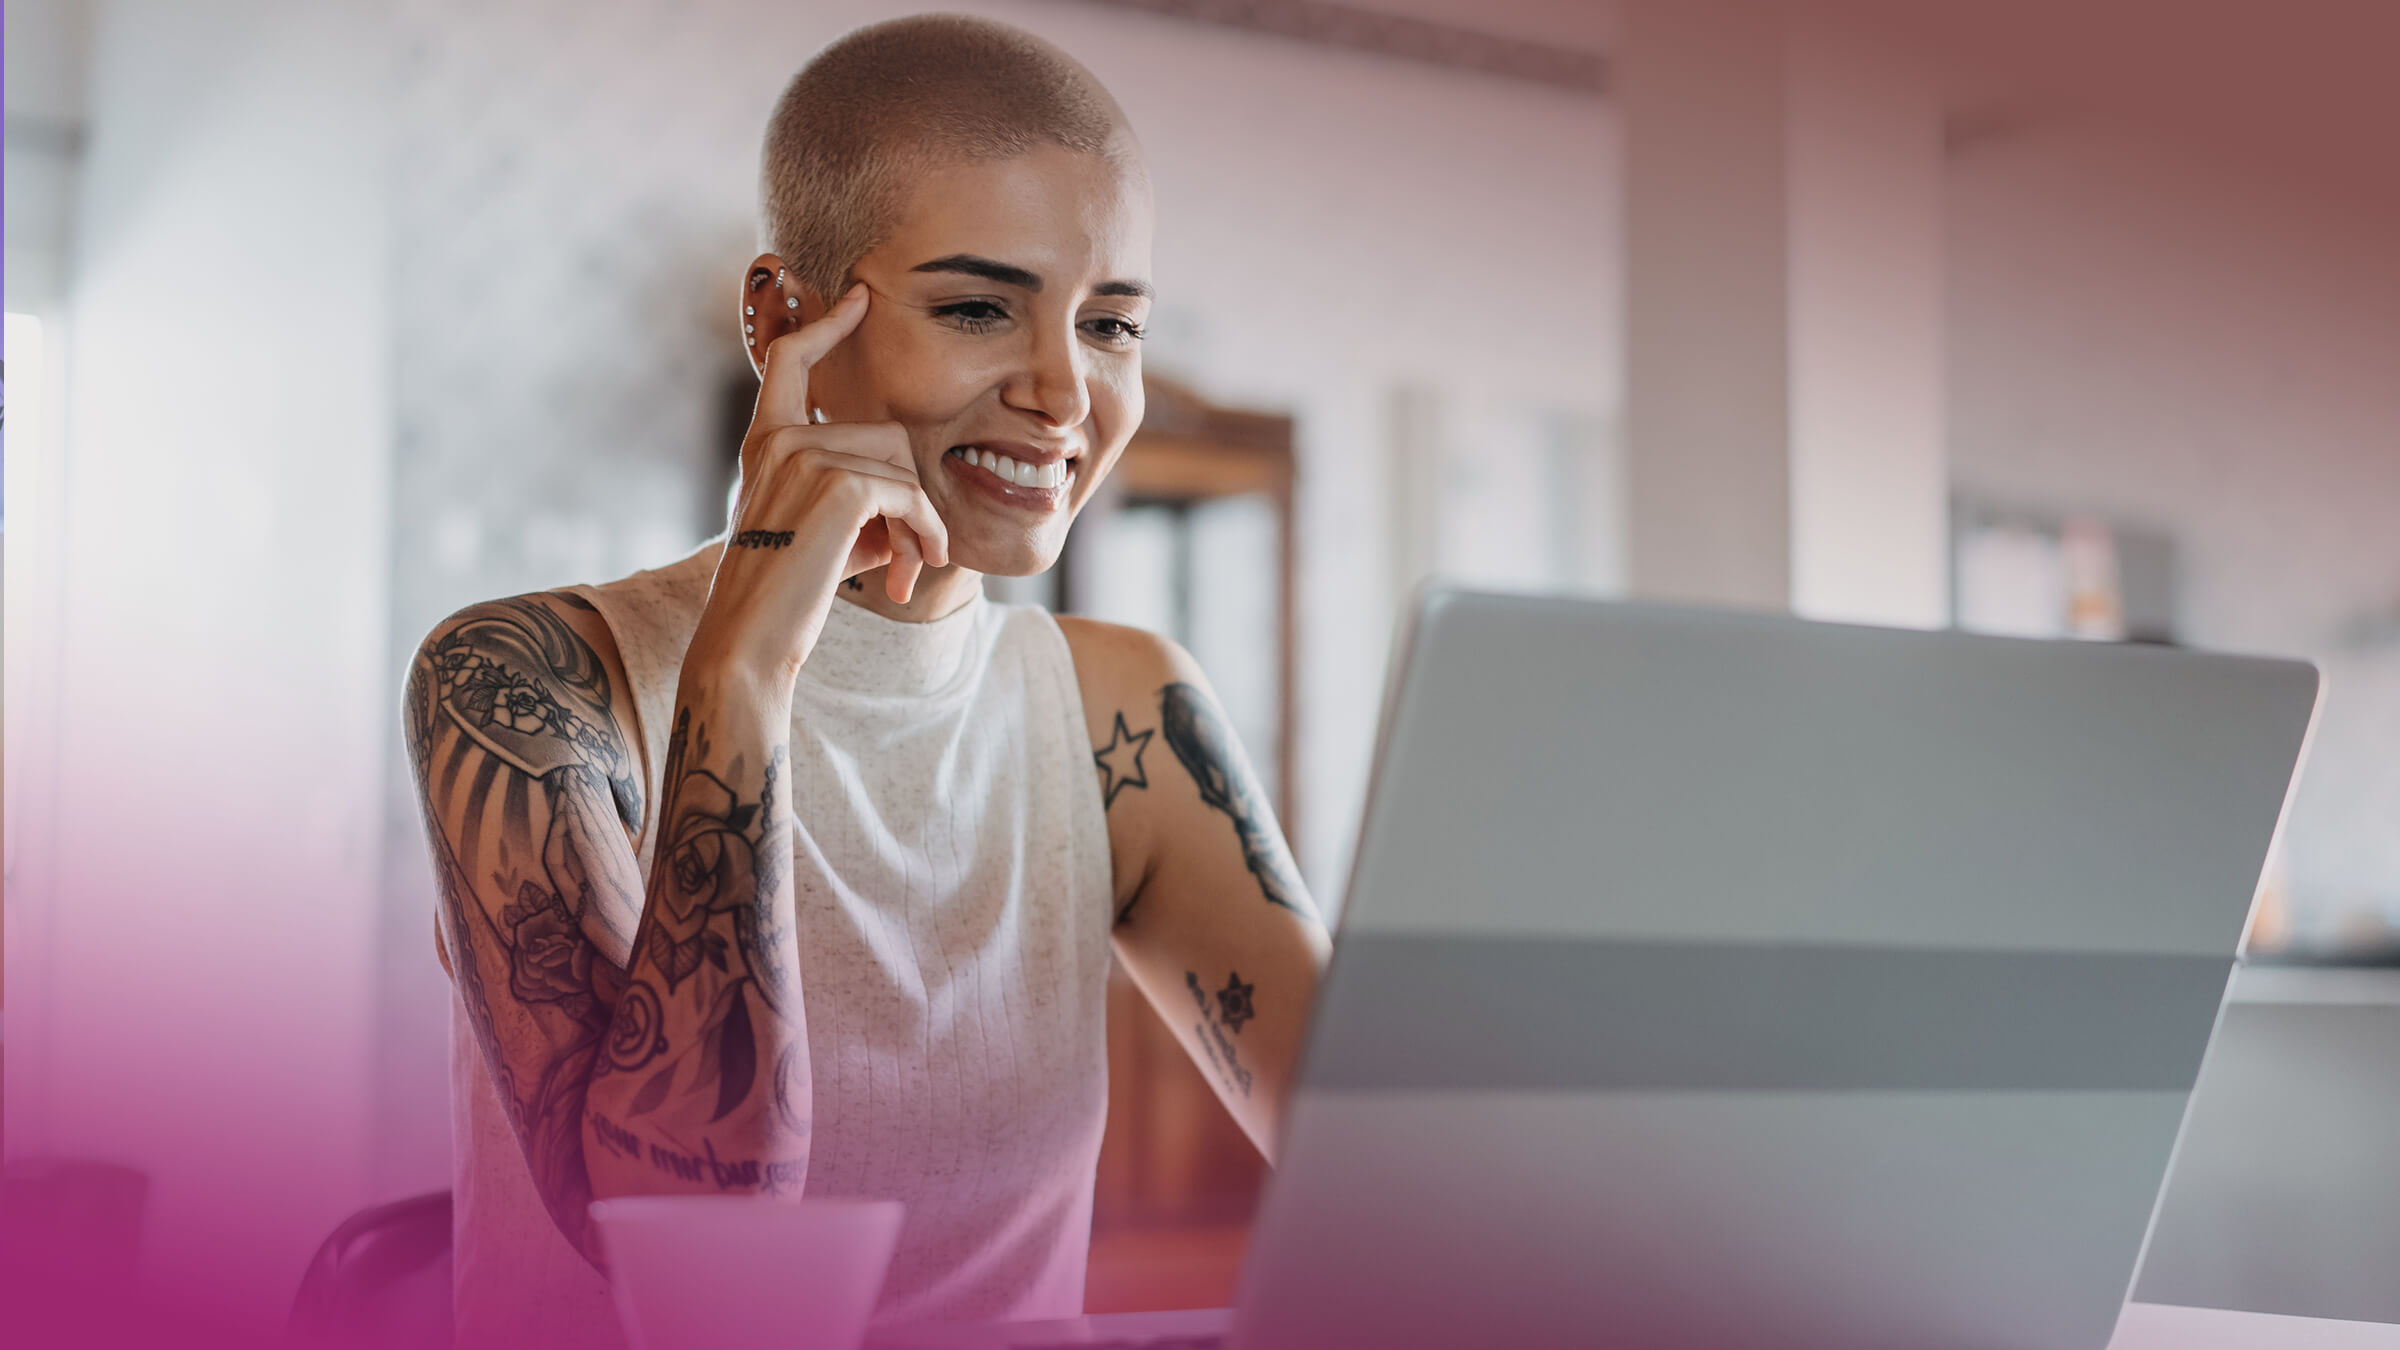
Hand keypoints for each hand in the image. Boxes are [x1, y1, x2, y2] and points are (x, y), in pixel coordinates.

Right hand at [694, 282, 951, 684]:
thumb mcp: (823, 529)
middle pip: (885, 434)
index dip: (828, 325)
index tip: (860, 298)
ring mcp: (803, 456)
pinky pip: (909, 493)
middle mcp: (778, 440)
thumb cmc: (789, 593)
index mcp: (764, 442)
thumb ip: (861, 494)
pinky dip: (924, 532)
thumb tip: (915, 495)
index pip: (791, 360)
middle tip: (914, 555)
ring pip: (902, 465)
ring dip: (919, 522)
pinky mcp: (836, 485)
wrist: (750, 639)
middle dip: (910, 497)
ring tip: (909, 569)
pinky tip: (911, 571)